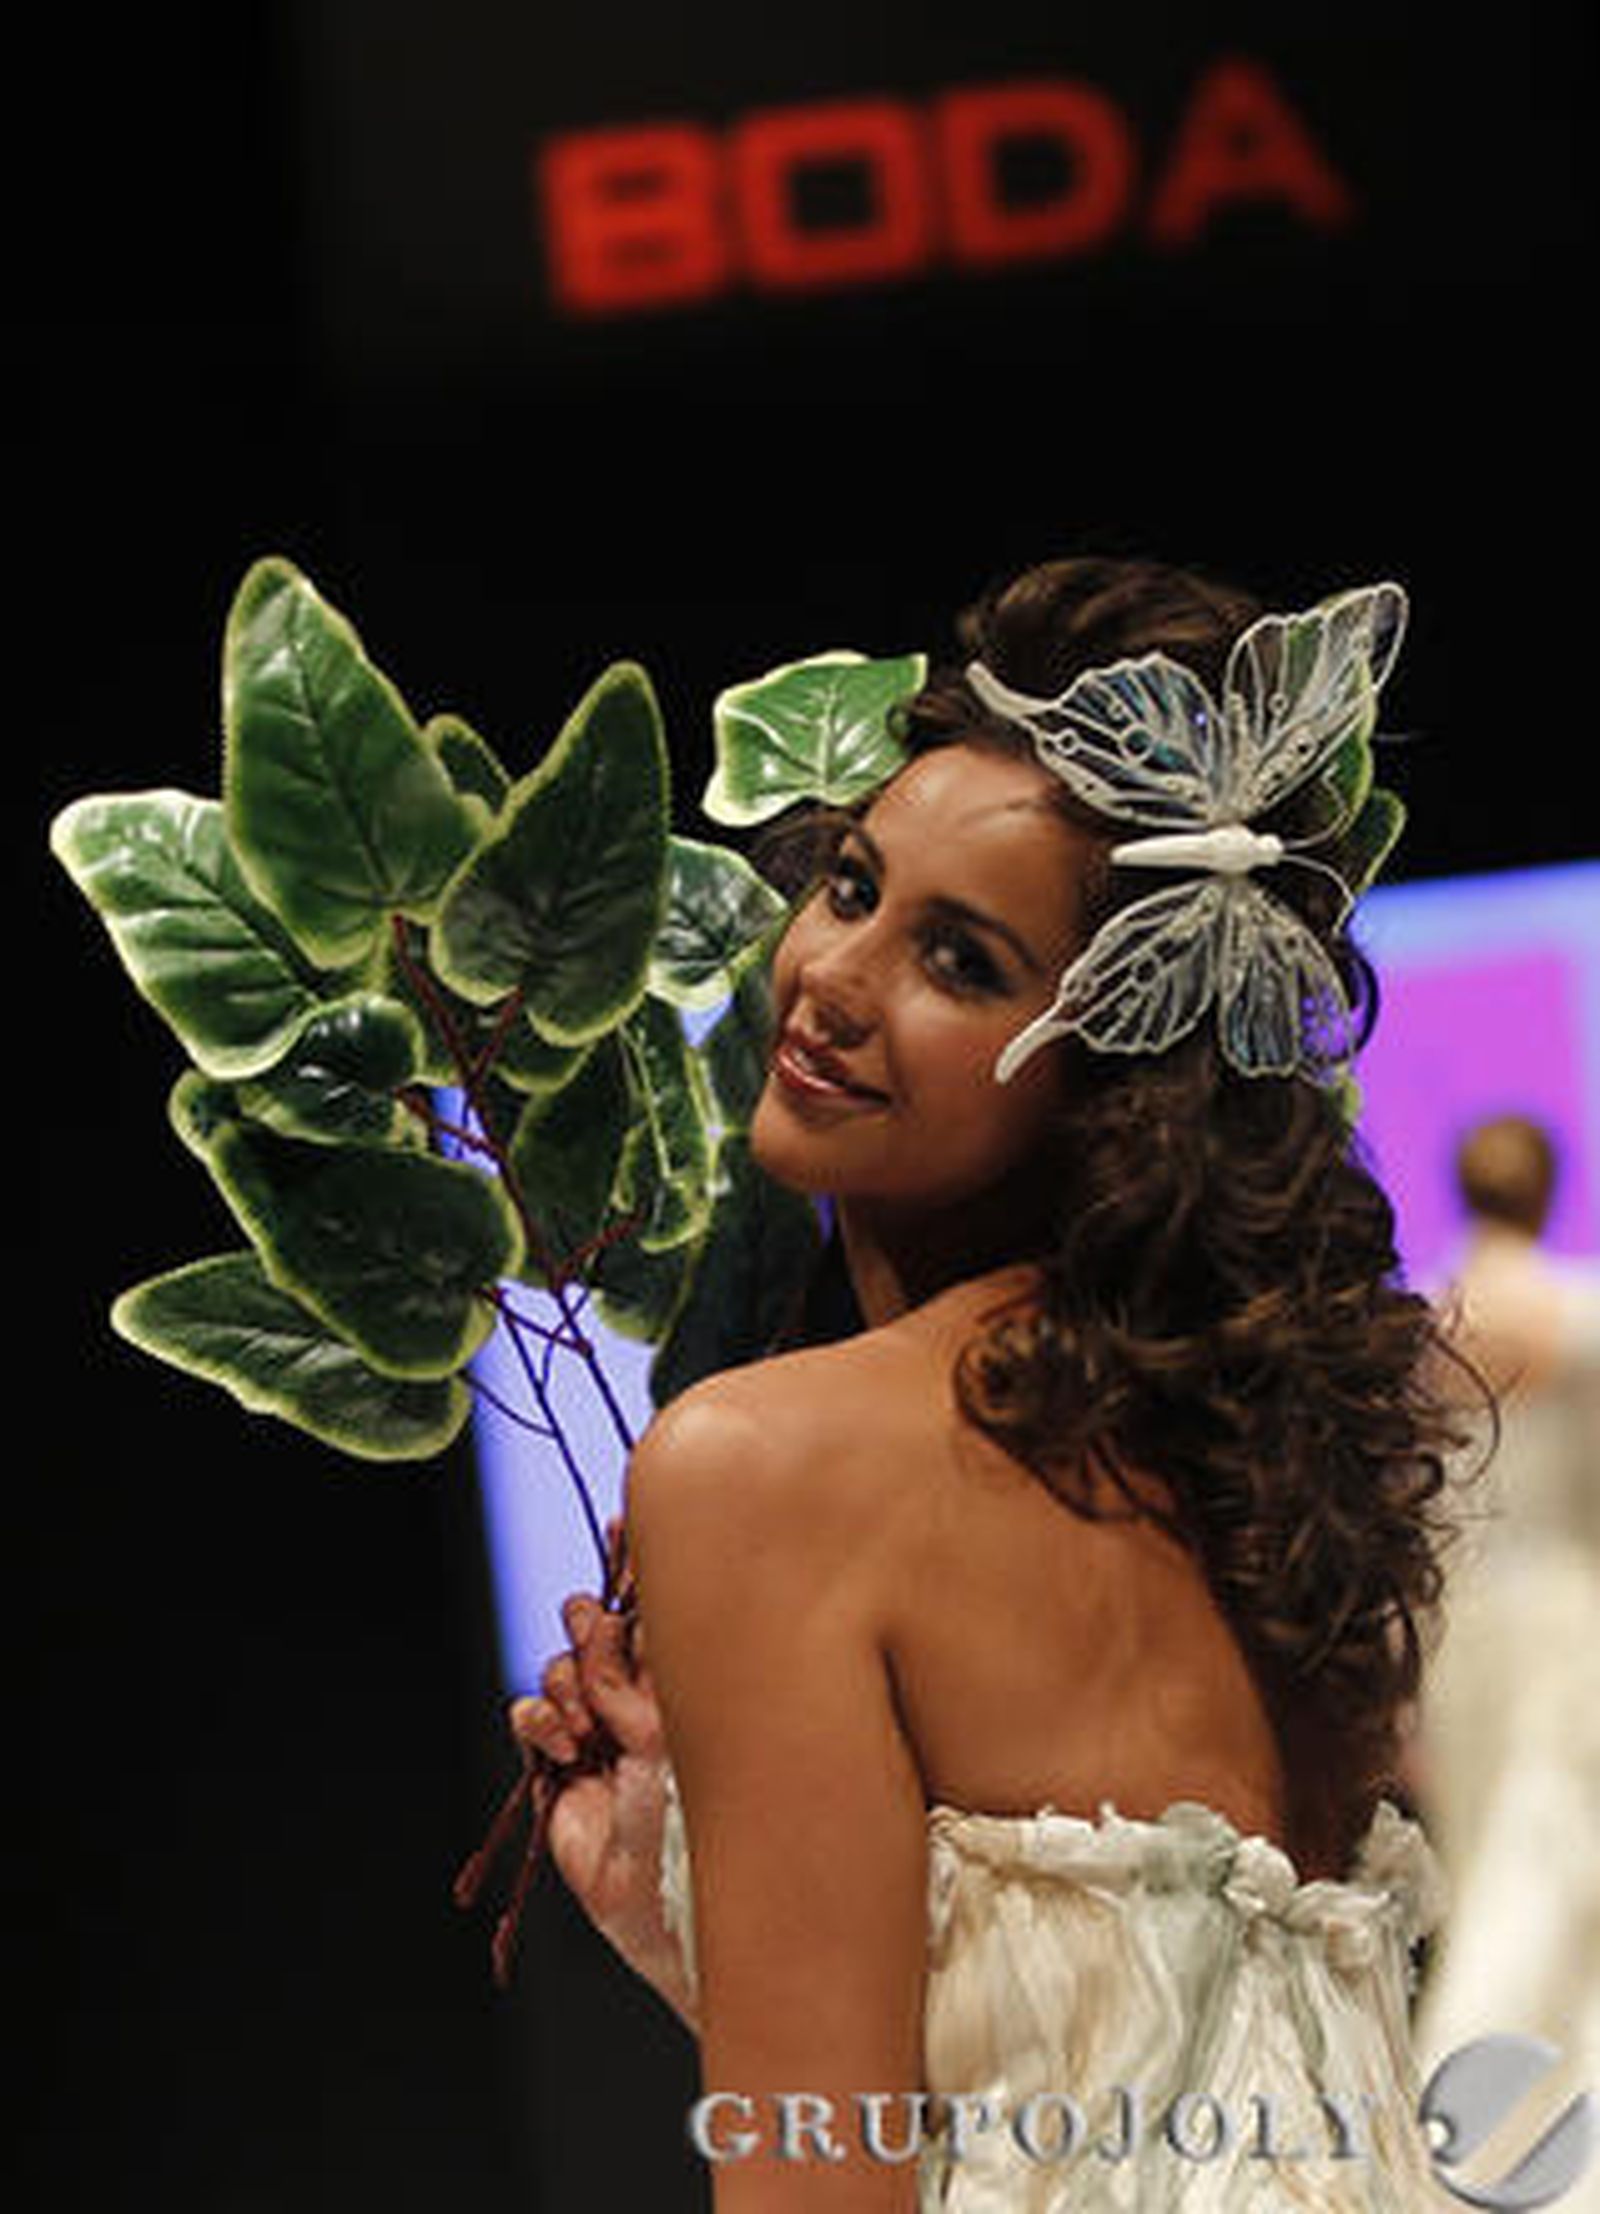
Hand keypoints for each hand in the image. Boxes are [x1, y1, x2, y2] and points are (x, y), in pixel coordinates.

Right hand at [507, 1526, 692, 2022]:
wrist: (675, 1902)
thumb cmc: (714, 1817)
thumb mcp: (691, 1725)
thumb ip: (655, 1666)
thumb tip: (631, 1603)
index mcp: (695, 1676)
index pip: (661, 1605)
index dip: (638, 1564)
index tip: (625, 1523)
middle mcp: (645, 1694)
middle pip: (599, 1622)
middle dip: (592, 1623)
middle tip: (595, 1629)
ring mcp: (601, 1728)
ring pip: (561, 1664)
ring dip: (568, 1682)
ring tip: (590, 1723)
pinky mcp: (561, 1766)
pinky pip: (530, 1714)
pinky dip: (539, 1720)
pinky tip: (566, 1745)